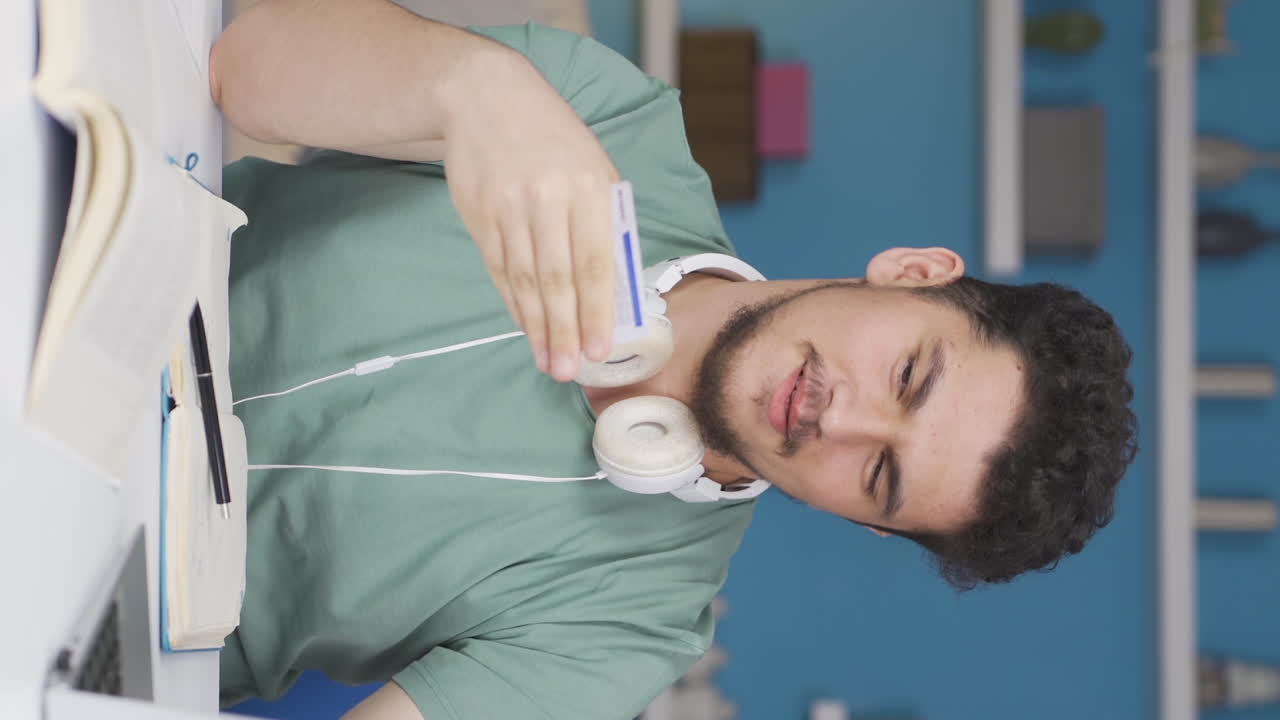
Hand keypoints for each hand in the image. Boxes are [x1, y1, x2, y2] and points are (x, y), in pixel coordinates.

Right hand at [441, 50, 619, 382]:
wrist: (488, 98)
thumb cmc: (556, 141)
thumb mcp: (595, 169)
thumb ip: (605, 224)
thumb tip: (615, 289)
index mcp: (589, 188)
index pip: (593, 262)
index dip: (595, 310)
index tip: (600, 348)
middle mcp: (547, 199)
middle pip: (556, 278)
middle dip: (564, 330)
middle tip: (568, 371)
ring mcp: (509, 208)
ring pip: (524, 280)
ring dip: (537, 326)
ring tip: (548, 362)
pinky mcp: (479, 215)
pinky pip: (499, 269)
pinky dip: (513, 303)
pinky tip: (525, 327)